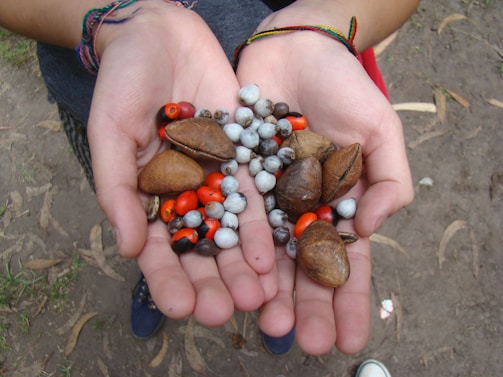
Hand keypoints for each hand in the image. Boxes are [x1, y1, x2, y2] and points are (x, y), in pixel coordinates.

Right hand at [86, 3, 275, 325]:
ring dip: (244, 265)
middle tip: (225, 312)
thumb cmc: (123, 82)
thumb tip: (128, 247)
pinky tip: (274, 256)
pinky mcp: (244, 158)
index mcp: (148, 196)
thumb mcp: (110, 132)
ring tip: (257, 298)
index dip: (168, 279)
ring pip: (232, 231)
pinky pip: (256, 197)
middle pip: (201, 248)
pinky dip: (264, 227)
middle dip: (213, 281)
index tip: (180, 308)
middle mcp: (186, 195)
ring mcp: (217, 179)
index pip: (159, 248)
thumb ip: (118, 188)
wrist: (161, 36)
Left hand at [236, 13, 412, 353]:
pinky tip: (235, 279)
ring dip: (268, 290)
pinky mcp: (235, 180)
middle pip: (302, 267)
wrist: (297, 51)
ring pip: (266, 253)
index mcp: (337, 205)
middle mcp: (299, 210)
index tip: (348, 338)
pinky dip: (234, 250)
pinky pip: (233, 219)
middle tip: (304, 341)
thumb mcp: (380, 131)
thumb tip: (370, 230)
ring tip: (269, 323)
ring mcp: (266, 198)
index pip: (346, 262)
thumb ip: (386, 181)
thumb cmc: (344, 88)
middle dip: (306, 305)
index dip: (347, 300)